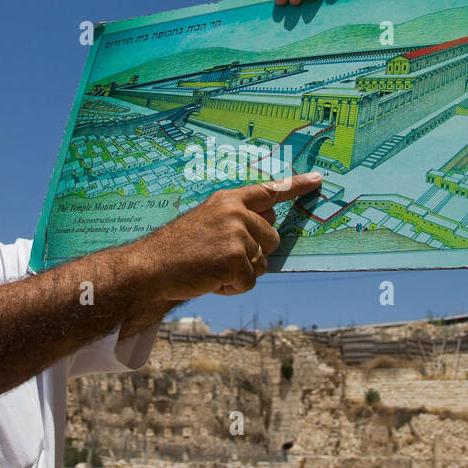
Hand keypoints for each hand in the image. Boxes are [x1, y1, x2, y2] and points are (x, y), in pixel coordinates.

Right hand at [127, 172, 322, 300]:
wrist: (149, 267)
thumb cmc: (177, 248)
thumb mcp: (207, 220)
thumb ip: (237, 218)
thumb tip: (270, 220)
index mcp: (228, 200)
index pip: (269, 190)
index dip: (296, 186)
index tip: (318, 179)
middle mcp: (236, 213)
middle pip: (272, 239)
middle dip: (254, 254)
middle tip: (220, 258)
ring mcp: (237, 235)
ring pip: (261, 263)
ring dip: (239, 273)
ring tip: (210, 268)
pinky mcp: (235, 260)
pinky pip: (249, 282)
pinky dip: (231, 288)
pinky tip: (209, 280)